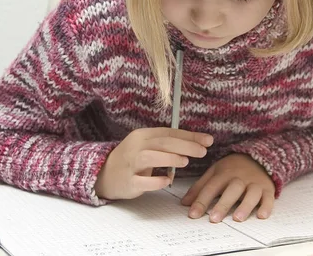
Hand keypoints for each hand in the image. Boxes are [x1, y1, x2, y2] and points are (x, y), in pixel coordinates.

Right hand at [95, 127, 213, 199]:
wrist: (105, 174)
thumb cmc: (132, 159)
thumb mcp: (147, 145)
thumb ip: (168, 144)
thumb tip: (197, 142)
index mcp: (143, 135)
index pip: (169, 132)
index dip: (189, 135)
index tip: (208, 140)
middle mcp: (136, 147)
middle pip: (162, 143)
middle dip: (185, 145)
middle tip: (203, 151)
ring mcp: (131, 164)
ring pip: (150, 157)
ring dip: (169, 158)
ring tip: (186, 161)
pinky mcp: (128, 181)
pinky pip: (142, 181)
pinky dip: (155, 181)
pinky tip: (168, 181)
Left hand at [181, 153, 274, 222]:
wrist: (257, 157)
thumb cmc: (232, 168)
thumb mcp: (214, 173)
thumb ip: (200, 187)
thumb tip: (184, 203)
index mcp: (224, 173)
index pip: (211, 187)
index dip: (201, 201)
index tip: (192, 214)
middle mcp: (240, 178)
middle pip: (232, 190)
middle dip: (222, 204)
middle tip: (214, 219)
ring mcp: (255, 183)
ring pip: (251, 194)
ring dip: (244, 206)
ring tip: (237, 219)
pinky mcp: (267, 189)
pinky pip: (269, 197)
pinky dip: (267, 206)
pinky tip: (262, 215)